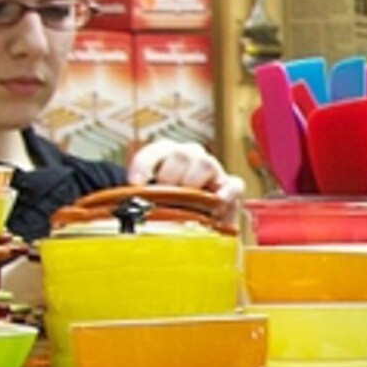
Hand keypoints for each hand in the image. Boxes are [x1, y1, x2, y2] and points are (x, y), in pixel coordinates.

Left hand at [126, 137, 242, 199]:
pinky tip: (219, 201)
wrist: (188, 213)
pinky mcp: (230, 187)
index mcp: (166, 155)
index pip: (153, 153)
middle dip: (171, 177)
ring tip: (187, 203)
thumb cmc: (166, 205)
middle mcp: (190, 157)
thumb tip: (131, 209)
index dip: (143, 165)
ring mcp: (212, 170)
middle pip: (182, 155)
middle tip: (165, 198)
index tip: (135, 183)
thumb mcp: (148, 199)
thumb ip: (141, 199)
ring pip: (206, 165)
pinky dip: (227, 191)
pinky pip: (234, 184)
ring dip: (194, 184)